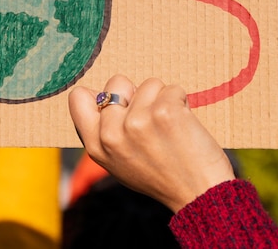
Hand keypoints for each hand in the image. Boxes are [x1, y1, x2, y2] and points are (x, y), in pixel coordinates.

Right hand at [68, 75, 233, 212]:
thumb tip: (99, 94)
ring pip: (148, 84)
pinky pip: (172, 88)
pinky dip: (181, 101)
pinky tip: (183, 124)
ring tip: (169, 127)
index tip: (119, 106)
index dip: (101, 95)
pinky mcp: (164, 112)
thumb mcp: (117, 162)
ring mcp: (137, 122)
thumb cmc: (160, 177)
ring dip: (162, 99)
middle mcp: (111, 133)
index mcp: (95, 145)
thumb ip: (104, 131)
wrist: (199, 195)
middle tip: (150, 119)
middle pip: (117, 82)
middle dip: (135, 93)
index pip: (78, 96)